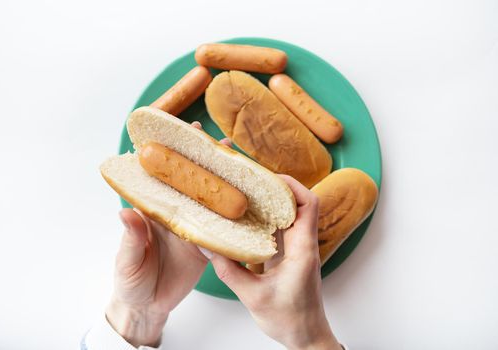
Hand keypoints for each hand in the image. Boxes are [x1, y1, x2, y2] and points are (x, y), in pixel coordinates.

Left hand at [106, 121, 231, 346]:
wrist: (148, 308)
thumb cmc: (130, 282)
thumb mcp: (127, 262)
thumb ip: (131, 239)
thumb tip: (126, 213)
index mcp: (153, 213)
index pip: (163, 180)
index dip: (174, 157)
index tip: (183, 135)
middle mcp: (175, 216)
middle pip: (192, 185)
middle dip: (206, 162)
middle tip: (222, 143)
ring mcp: (193, 229)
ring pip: (210, 202)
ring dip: (224, 183)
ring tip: (240, 165)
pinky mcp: (206, 247)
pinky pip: (222, 229)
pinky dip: (234, 217)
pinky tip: (248, 203)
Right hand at [210, 175, 341, 349]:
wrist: (306, 337)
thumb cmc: (290, 321)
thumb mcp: (253, 297)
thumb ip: (229, 272)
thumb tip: (209, 247)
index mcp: (303, 251)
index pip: (308, 205)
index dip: (291, 186)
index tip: (268, 177)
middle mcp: (304, 245)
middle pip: (298, 203)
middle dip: (276, 188)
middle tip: (250, 180)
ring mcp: (298, 250)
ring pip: (289, 215)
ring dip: (271, 202)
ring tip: (245, 193)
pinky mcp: (289, 256)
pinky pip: (281, 230)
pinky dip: (266, 220)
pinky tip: (246, 219)